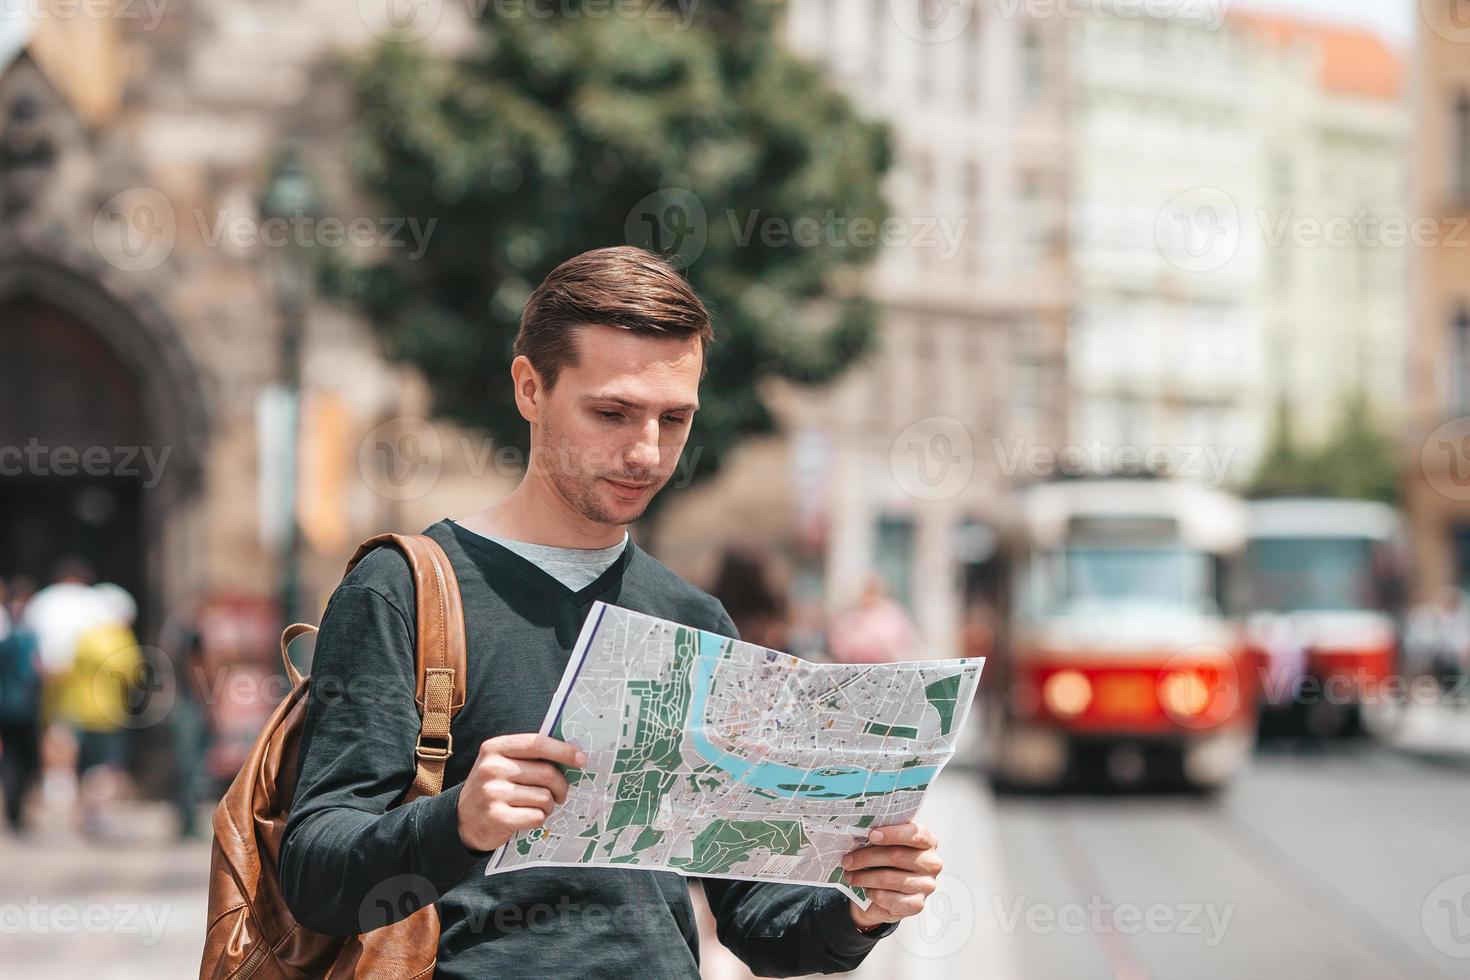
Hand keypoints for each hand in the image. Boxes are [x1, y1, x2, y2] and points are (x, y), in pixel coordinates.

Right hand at [456, 732, 585, 851]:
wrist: (463, 820)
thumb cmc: (493, 788)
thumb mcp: (501, 763)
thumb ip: (529, 756)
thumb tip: (572, 756)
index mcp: (495, 748)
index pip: (537, 743)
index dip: (563, 751)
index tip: (581, 759)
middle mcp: (492, 768)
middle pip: (546, 773)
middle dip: (561, 786)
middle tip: (561, 794)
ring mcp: (492, 793)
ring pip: (544, 797)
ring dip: (548, 805)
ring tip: (537, 806)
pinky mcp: (497, 817)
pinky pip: (536, 816)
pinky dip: (539, 818)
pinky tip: (527, 817)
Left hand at [841, 822, 941, 931]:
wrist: (887, 894)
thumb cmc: (887, 863)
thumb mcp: (886, 846)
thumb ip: (880, 838)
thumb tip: (858, 834)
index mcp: (928, 842)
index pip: (915, 834)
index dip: (893, 834)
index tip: (871, 835)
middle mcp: (932, 863)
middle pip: (897, 856)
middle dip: (867, 857)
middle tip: (847, 860)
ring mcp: (927, 885)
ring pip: (889, 878)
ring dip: (864, 877)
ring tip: (849, 876)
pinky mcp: (917, 904)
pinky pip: (889, 898)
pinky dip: (873, 894)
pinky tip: (866, 890)